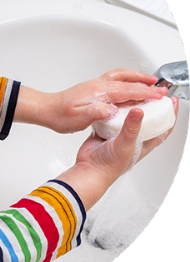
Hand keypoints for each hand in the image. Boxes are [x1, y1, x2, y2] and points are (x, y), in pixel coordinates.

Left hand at [15, 68, 167, 133]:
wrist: (47, 109)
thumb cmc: (60, 115)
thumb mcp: (78, 118)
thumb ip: (96, 112)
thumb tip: (113, 109)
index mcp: (98, 92)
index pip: (127, 91)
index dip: (145, 93)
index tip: (159, 95)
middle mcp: (98, 85)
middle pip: (126, 79)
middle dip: (144, 82)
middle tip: (159, 86)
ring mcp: (95, 85)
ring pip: (120, 76)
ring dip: (135, 77)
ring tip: (148, 81)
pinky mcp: (92, 88)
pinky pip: (114, 80)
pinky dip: (126, 80)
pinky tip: (127, 86)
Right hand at [57, 96, 178, 210]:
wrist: (89, 168)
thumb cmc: (110, 165)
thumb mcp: (126, 145)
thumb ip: (132, 128)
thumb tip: (139, 111)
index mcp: (143, 143)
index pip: (162, 128)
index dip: (170, 115)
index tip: (172, 101)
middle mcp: (132, 138)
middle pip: (146, 119)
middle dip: (150, 106)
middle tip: (152, 93)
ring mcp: (118, 134)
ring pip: (127, 117)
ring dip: (129, 106)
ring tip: (131, 94)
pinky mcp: (104, 131)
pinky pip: (110, 117)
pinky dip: (111, 110)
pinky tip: (110, 103)